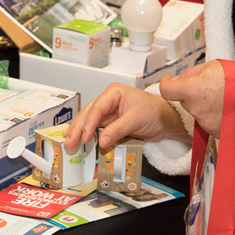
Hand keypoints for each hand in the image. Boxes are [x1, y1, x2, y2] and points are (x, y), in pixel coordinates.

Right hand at [64, 82, 187, 151]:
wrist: (165, 119)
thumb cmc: (154, 112)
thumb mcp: (135, 120)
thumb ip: (117, 130)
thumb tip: (101, 141)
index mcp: (114, 93)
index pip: (97, 108)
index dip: (88, 123)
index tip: (84, 137)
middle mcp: (108, 100)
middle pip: (89, 113)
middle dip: (78, 128)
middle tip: (69, 141)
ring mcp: (108, 111)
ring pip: (89, 120)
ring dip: (79, 131)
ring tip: (68, 141)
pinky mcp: (110, 122)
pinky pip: (96, 127)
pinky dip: (87, 134)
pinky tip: (78, 138)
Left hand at [158, 59, 226, 135]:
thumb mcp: (210, 67)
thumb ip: (190, 74)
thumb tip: (178, 80)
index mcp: (191, 91)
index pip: (166, 91)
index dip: (167, 84)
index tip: (170, 81)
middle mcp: (196, 109)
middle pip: (184, 101)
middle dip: (192, 94)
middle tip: (209, 87)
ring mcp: (205, 122)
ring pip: (196, 112)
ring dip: (203, 105)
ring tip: (222, 98)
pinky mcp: (215, 131)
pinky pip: (208, 122)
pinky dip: (213, 115)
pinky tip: (225, 108)